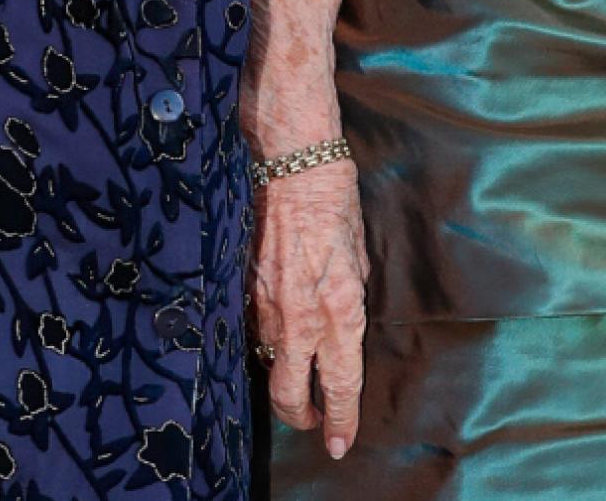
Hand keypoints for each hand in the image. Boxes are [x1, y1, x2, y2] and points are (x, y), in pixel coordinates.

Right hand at [250, 158, 368, 458]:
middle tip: (312, 422)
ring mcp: (268, 304)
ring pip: (269, 365)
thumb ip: (351, 294)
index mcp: (340, 309)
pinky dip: (263, 340)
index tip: (340, 444)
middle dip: (302, 418)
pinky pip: (253, 330)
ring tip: (294, 378)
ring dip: (282, 377)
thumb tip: (344, 318)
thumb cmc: (336, 199)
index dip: (340, 421)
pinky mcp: (245, 287)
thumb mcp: (360, 253)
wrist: (291, 161)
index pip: (340, 384)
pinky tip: (273, 332)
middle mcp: (302, 316)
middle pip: (291, 395)